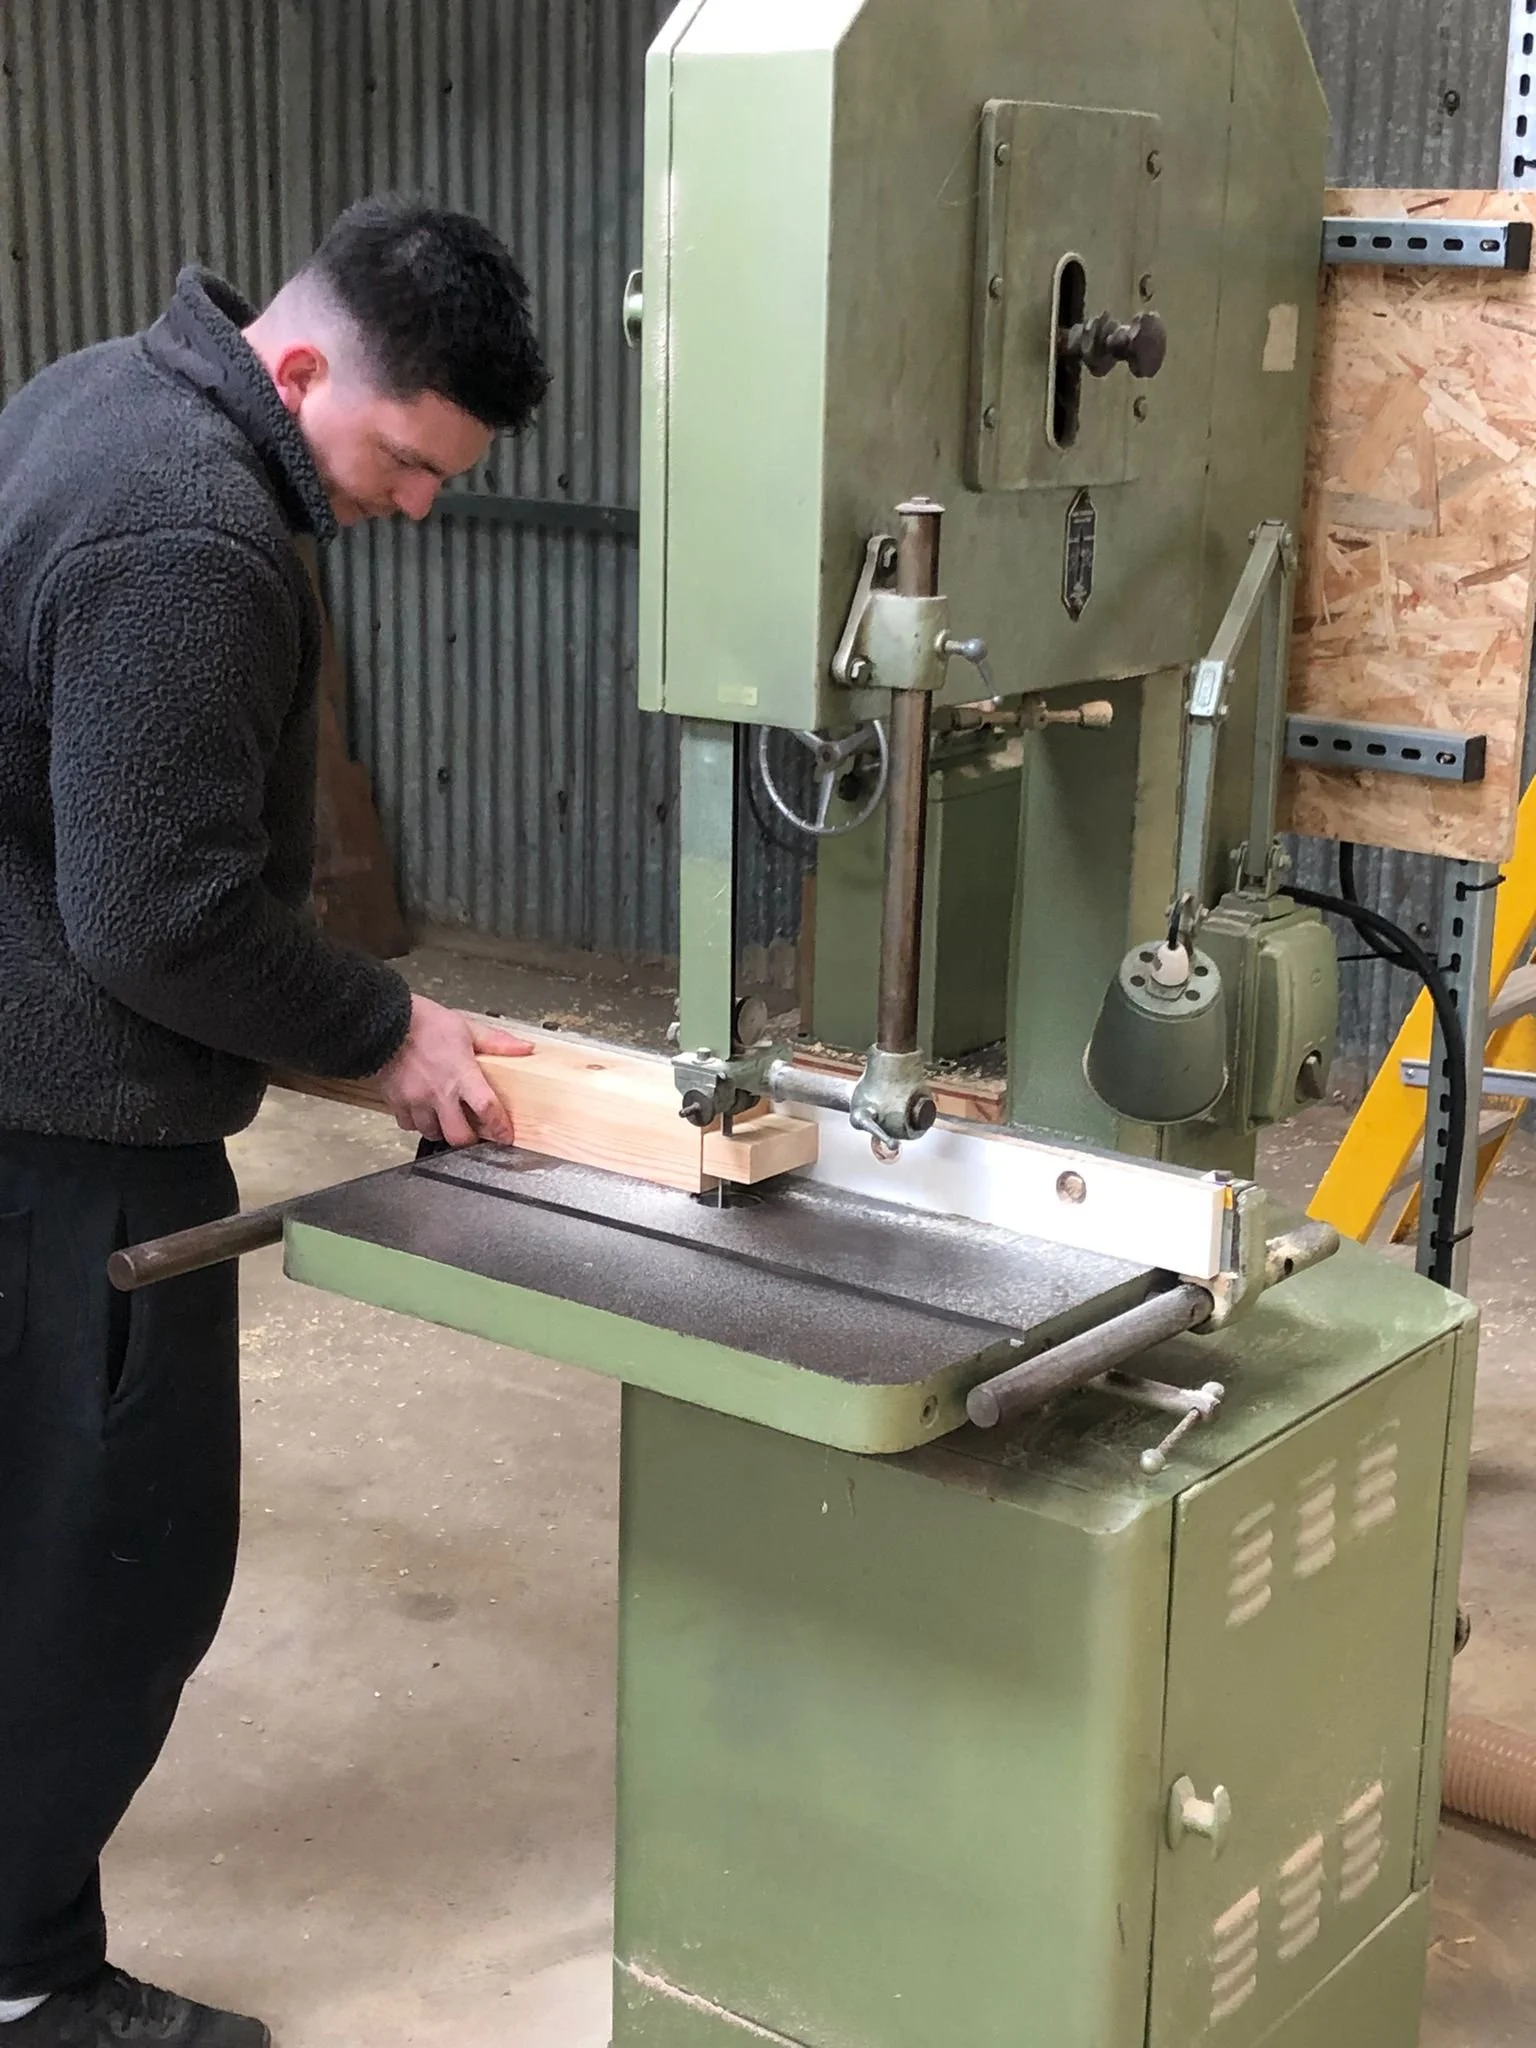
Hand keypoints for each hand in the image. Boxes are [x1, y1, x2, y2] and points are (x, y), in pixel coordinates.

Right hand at [375, 996, 532, 1146]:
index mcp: (460, 1074)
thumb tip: (524, 1048)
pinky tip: (424, 1110)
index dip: (499, 1126)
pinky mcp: (396, 1102)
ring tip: (447, 1117)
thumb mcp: (465, 1027)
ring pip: (432, 1133)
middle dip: (468, 1139)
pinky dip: (417, 1122)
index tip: (505, 1135)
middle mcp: (438, 1092)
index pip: (486, 1108)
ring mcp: (415, 1100)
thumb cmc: (422, 1022)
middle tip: (473, 1131)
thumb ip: (496, 1042)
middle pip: (458, 1136)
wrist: (382, 1022)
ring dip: (442, 1130)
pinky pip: (408, 1125)